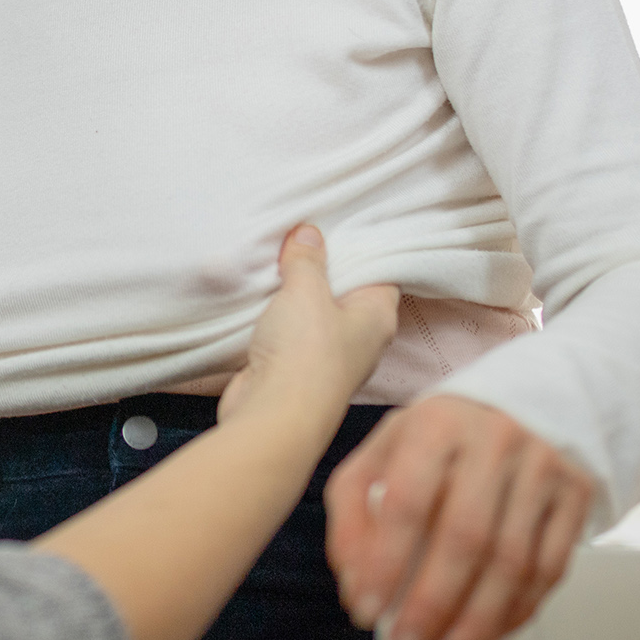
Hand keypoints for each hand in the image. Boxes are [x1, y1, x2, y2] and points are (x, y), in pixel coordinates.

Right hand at [219, 225, 398, 426]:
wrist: (275, 414)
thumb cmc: (305, 352)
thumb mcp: (306, 290)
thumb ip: (307, 259)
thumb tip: (308, 233)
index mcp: (378, 317)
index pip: (380, 272)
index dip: (360, 247)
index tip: (336, 224)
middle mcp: (360, 338)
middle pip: (344, 291)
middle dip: (320, 267)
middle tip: (297, 234)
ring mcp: (328, 356)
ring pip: (313, 313)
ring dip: (293, 293)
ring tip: (273, 257)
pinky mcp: (297, 370)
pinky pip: (289, 333)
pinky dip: (275, 316)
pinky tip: (258, 294)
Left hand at [323, 394, 594, 639]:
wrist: (522, 403)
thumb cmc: (443, 437)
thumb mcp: (384, 451)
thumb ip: (355, 509)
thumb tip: (354, 580)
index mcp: (436, 425)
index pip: (408, 502)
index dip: (384, 563)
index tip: (367, 609)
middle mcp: (494, 441)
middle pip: (466, 538)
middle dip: (433, 605)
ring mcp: (542, 467)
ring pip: (513, 562)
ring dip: (477, 623)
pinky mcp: (575, 494)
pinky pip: (550, 568)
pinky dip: (518, 611)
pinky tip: (490, 634)